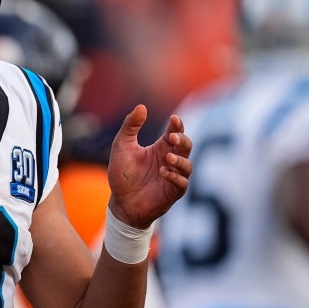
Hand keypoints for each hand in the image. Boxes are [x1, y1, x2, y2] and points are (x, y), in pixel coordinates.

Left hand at [106, 104, 191, 228]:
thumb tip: (142, 106)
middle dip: (182, 140)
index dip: (177, 125)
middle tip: (172, 138)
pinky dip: (175, 177)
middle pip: (186, 146)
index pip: (175, 132)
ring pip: (188, 165)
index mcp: (160, 147)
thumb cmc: (122, 173)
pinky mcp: (173, 192)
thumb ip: (130, 126)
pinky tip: (163, 173)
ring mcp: (174, 176)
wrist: (120, 201)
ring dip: (180, 160)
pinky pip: (182, 183)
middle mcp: (170, 160)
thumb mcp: (122, 146)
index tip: (174, 119)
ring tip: (167, 158)